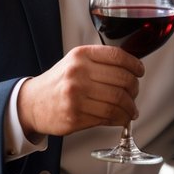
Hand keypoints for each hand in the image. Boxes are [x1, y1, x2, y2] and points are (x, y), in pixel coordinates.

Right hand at [17, 45, 144, 137]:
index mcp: (81, 55)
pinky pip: (107, 117)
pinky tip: (121, 118)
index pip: (118, 56)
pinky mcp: (75, 116)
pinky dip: (120, 119)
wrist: (33, 103)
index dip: (135, 65)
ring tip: (131, 110)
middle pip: (122, 80)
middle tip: (134, 94)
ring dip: (130, 108)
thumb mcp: (75, 62)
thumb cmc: (58, 83)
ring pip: (118, 101)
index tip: (140, 72)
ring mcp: (76, 95)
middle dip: (134, 89)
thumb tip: (131, 70)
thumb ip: (100, 62)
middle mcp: (78, 73)